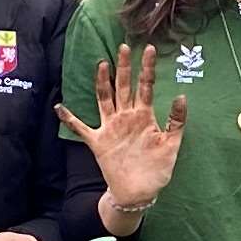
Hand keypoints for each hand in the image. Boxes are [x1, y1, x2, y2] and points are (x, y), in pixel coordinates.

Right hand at [59, 44, 184, 219]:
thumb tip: (181, 95)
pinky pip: (81, 128)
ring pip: (105, 99)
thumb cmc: (157, 170)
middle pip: (123, 86)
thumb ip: (176, 121)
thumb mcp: (172, 145)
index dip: (147, 68)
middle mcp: (126, 117)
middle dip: (124, 67)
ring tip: (101, 64)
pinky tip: (59, 107)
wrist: (138, 193)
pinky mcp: (98, 142)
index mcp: (144, 116)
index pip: (145, 86)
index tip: (150, 49)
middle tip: (124, 46)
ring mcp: (111, 128)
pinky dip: (70, 119)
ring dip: (103, 83)